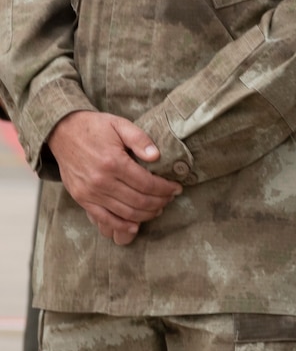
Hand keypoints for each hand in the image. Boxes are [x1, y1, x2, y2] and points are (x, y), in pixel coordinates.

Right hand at [47, 110, 182, 244]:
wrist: (63, 133)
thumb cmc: (95, 128)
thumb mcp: (120, 125)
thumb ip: (140, 139)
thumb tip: (156, 156)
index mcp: (113, 162)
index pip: (147, 183)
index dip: (165, 188)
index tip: (177, 188)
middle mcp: (101, 181)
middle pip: (138, 200)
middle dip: (159, 202)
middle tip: (170, 199)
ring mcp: (90, 193)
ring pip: (124, 212)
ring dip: (145, 214)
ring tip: (158, 209)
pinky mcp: (81, 199)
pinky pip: (103, 218)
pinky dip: (120, 225)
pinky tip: (135, 226)